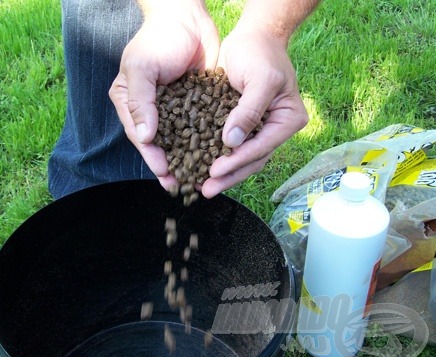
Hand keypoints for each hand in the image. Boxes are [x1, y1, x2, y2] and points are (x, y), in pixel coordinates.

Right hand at [109, 1, 219, 190]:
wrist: (187, 17)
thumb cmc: (159, 39)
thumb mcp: (142, 68)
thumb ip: (140, 103)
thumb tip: (146, 138)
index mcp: (131, 102)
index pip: (141, 136)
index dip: (153, 157)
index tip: (165, 174)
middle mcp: (151, 110)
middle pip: (160, 145)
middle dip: (171, 166)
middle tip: (182, 186)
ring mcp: (174, 108)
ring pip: (180, 141)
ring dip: (188, 160)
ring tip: (198, 180)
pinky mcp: (195, 104)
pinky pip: (198, 128)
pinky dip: (204, 143)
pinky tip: (213, 158)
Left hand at [201, 24, 308, 197]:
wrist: (252, 36)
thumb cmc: (260, 52)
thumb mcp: (259, 79)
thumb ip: (248, 112)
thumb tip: (232, 142)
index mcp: (287, 120)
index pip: (261, 147)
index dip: (237, 161)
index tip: (215, 171)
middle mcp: (274, 130)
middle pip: (251, 160)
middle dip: (228, 176)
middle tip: (206, 190)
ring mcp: (258, 130)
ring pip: (240, 158)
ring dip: (221, 174)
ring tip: (200, 187)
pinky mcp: (241, 126)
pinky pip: (228, 147)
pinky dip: (214, 158)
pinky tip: (198, 168)